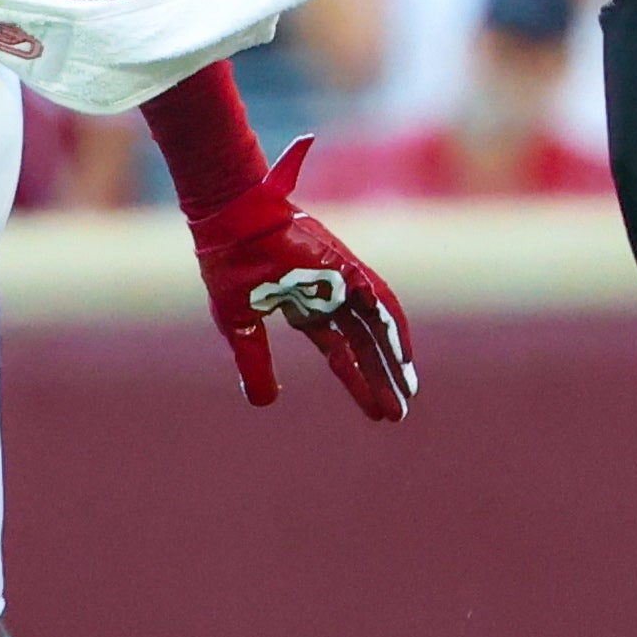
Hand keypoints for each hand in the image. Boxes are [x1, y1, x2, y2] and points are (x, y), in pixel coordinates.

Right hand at [184, 139, 415, 420]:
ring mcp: (340, 281)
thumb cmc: (228, 266)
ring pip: (376, 327)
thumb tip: (264, 403)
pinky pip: (379, 300)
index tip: (376, 411)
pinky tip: (403, 357)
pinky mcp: (346, 267)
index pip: (339, 352)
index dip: (357, 381)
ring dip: (393, 360)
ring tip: (408, 393)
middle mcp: (328, 297)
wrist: (230, 223)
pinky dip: (393, 328)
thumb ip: (254, 363)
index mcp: (303, 309)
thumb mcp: (239, 327)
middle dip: (380, 378)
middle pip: (363, 345)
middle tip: (398, 413)